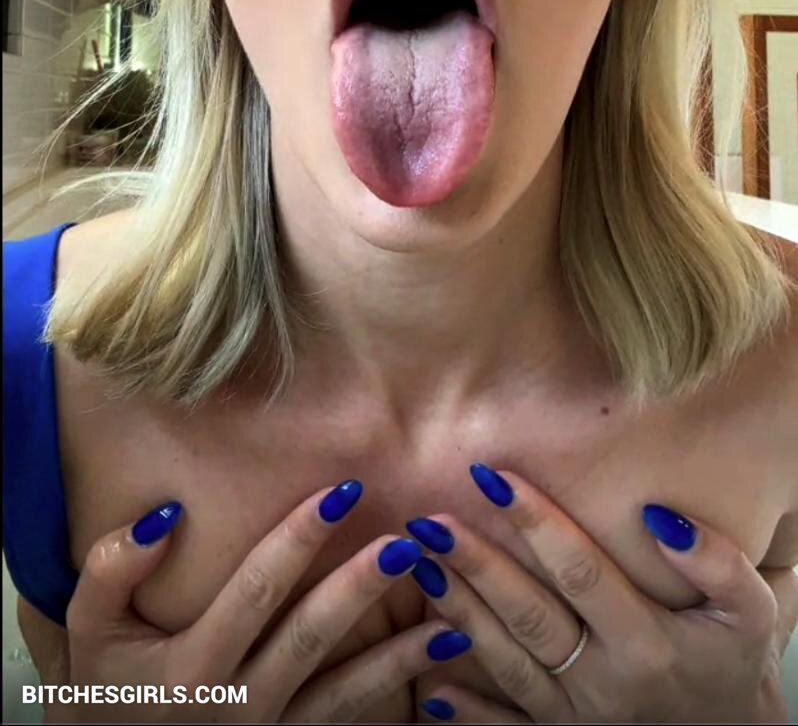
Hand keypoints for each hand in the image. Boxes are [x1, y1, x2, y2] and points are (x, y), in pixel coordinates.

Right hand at [25, 480, 471, 723]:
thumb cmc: (104, 687)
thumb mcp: (88, 629)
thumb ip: (112, 568)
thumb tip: (166, 515)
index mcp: (191, 667)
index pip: (255, 590)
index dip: (298, 538)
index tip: (341, 490)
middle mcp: (235, 703)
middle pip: (311, 637)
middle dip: (361, 586)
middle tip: (408, 540)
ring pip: (345, 691)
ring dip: (400, 653)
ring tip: (449, 613)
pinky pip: (349, 720)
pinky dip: (396, 690)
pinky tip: (438, 658)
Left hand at [405, 465, 797, 724]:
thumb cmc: (732, 659)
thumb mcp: (750, 612)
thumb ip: (718, 563)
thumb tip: (658, 516)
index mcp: (647, 641)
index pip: (582, 572)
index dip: (538, 523)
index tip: (496, 477)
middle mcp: (605, 681)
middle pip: (530, 616)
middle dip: (477, 565)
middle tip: (430, 520)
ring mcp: (579, 716)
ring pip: (507, 662)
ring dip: (458, 613)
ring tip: (418, 564)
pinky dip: (468, 712)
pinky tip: (431, 686)